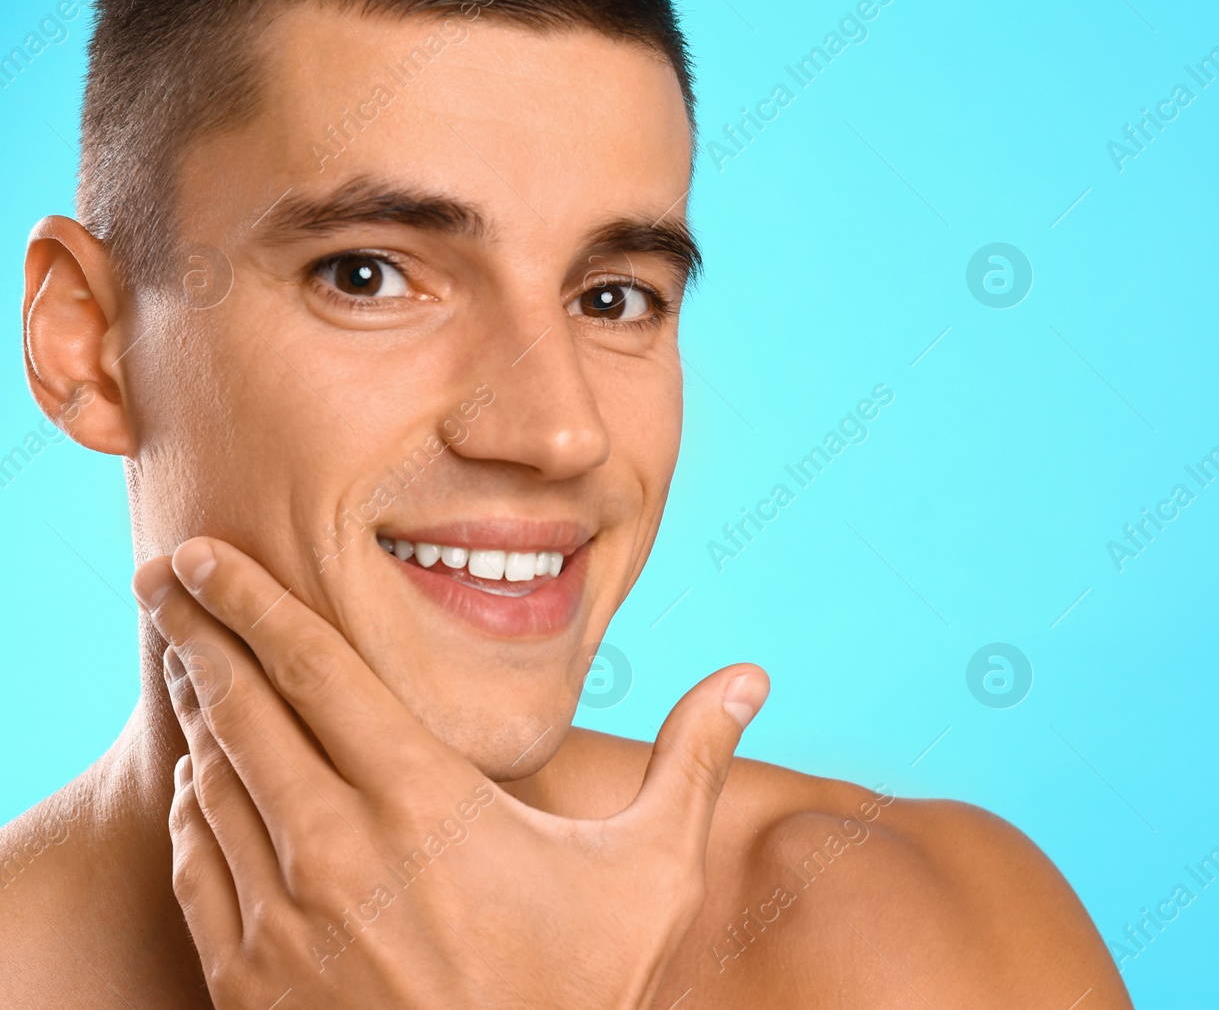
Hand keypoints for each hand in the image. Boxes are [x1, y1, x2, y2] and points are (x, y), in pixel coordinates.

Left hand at [137, 537, 767, 1008]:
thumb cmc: (583, 992)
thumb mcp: (654, 873)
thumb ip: (692, 762)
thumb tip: (752, 676)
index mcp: (427, 807)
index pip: (319, 674)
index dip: (254, 602)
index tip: (208, 553)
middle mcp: (337, 854)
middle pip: (241, 711)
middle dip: (198, 631)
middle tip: (166, 577)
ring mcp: (283, 923)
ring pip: (211, 785)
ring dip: (195, 714)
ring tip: (189, 665)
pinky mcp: (250, 981)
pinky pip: (197, 867)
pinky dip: (193, 809)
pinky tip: (203, 784)